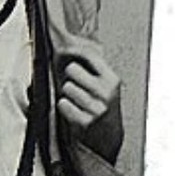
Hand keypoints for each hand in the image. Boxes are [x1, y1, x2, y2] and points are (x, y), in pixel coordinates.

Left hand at [56, 45, 122, 160]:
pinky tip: (74, 111)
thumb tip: (63, 37)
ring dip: (67, 94)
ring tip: (77, 102)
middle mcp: (107, 92)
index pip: (89, 54)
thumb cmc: (100, 105)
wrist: (108, 138)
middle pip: (72, 69)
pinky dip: (65, 107)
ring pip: (66, 87)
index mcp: (112, 79)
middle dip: (69, 76)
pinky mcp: (86, 122)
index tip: (64, 49)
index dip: (73, 50)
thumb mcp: (102, 84)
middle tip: (76, 86)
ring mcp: (97, 108)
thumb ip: (88, 64)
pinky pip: (63, 104)